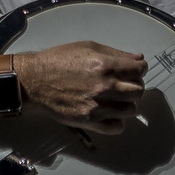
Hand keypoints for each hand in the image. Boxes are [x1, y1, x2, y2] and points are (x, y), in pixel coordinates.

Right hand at [17, 41, 146, 133]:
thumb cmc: (58, 61)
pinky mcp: (89, 120)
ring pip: (131, 110)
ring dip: (126, 104)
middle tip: (124, 85)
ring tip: (115, 100)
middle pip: (138, 91)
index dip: (139, 69)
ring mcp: (97, 105)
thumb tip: (138, 59)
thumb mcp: (88, 47)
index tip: (134, 71)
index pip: (140, 69)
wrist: (35, 80)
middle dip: (134, 86)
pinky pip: (117, 127)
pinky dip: (117, 121)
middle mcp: (105, 86)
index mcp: (106, 65)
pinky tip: (109, 113)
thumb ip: (115, 53)